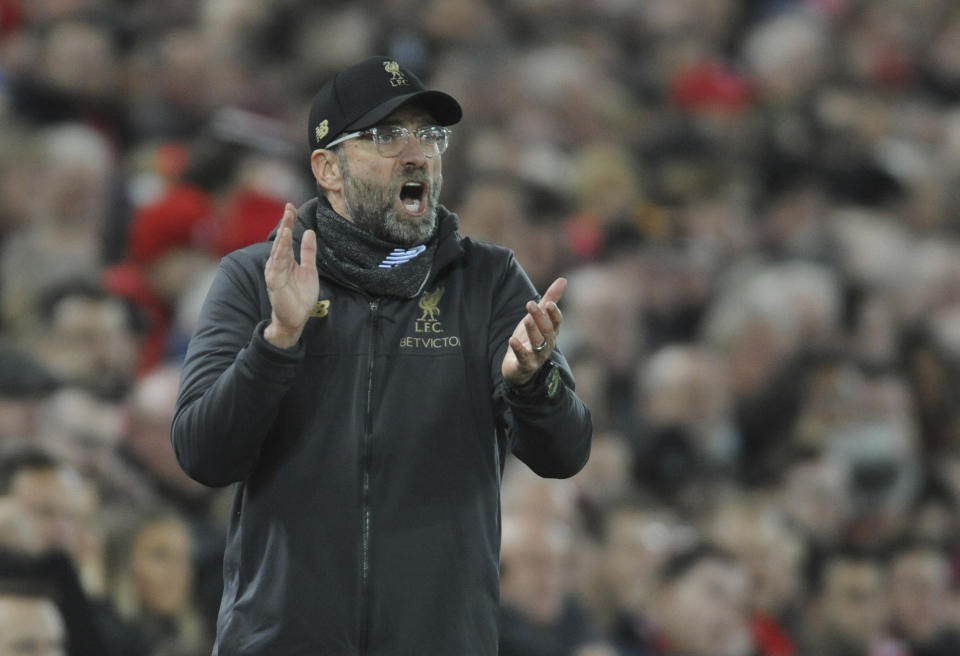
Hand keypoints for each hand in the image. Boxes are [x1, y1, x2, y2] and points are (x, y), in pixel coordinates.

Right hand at [264, 203, 317, 348]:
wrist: (296, 318)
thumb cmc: (301, 295)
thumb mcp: (309, 270)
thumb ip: (308, 252)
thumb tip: (310, 232)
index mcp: (286, 260)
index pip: (287, 238)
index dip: (289, 222)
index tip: (292, 207)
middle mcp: (278, 264)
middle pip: (282, 240)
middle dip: (285, 223)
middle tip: (289, 208)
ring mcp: (275, 272)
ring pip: (279, 249)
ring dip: (283, 234)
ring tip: (287, 220)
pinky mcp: (274, 281)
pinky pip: (277, 264)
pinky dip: (280, 252)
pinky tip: (284, 241)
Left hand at [502, 277, 565, 385]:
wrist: (519, 367)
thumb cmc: (530, 338)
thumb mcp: (539, 318)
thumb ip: (550, 299)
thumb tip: (563, 280)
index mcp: (552, 332)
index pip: (557, 322)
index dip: (554, 313)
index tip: (548, 303)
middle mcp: (547, 344)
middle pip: (547, 330)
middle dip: (540, 317)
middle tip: (530, 304)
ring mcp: (537, 355)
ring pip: (538, 343)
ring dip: (532, 331)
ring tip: (526, 319)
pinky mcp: (525, 365)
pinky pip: (523, 357)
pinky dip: (518, 349)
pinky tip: (512, 340)